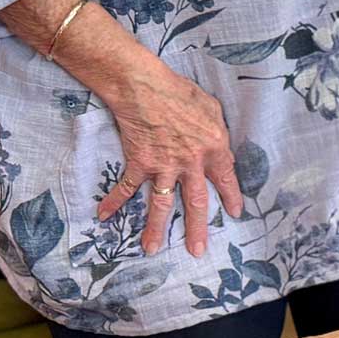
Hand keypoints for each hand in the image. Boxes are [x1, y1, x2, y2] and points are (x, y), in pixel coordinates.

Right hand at [100, 54, 243, 257]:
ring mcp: (164, 165)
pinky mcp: (139, 162)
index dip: (231, 197)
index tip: (235, 213)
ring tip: (151, 250)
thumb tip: (218, 142)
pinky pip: (127, 187)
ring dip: (156, 228)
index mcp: (214, 148)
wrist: (145, 86)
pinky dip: (113, 202)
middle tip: (197, 250)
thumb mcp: (211, 107)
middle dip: (197, 229)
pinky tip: (104, 217)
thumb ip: (217, 128)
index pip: (226, 178)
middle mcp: (191, 162)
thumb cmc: (180, 91)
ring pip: (162, 204)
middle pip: (196, 202)